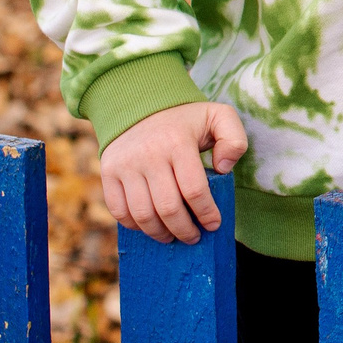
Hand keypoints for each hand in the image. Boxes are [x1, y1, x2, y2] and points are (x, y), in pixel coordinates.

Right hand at [99, 101, 248, 244]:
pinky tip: (150, 226)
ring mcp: (125, 164)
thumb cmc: (186, 120)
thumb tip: (224, 169)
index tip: (213, 225)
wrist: (140, 105)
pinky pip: (119, 210)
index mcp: (178, 142)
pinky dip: (134, 225)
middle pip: (168, 208)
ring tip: (173, 237)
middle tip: (194, 237)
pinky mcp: (108, 172)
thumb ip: (234, 140)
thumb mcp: (218, 117)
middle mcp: (148, 154)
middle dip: (184, 230)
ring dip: (160, 233)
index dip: (206, 214)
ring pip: (142, 214)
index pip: (194, 190)